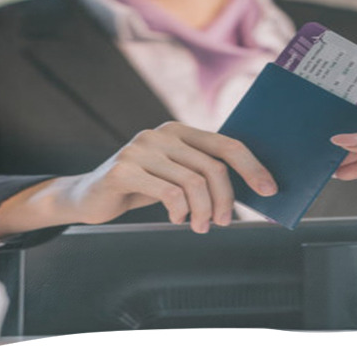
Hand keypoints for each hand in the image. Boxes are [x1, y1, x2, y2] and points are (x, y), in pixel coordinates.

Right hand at [0, 122, 277, 236]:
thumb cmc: (139, 187)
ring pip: (194, 181)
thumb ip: (202, 172)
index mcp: (180, 130)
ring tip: (200, 226)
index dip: (252, 167)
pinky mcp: (124, 167)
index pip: (226, 144)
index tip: (269, 190)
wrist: (87, 196)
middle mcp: (162, 133)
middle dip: (226, 199)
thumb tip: (249, 189)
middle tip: (225, 222)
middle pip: (213, 166)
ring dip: (203, 210)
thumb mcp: (174, 174)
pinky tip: (176, 218)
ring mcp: (142, 147)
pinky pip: (169, 192)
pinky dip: (179, 211)